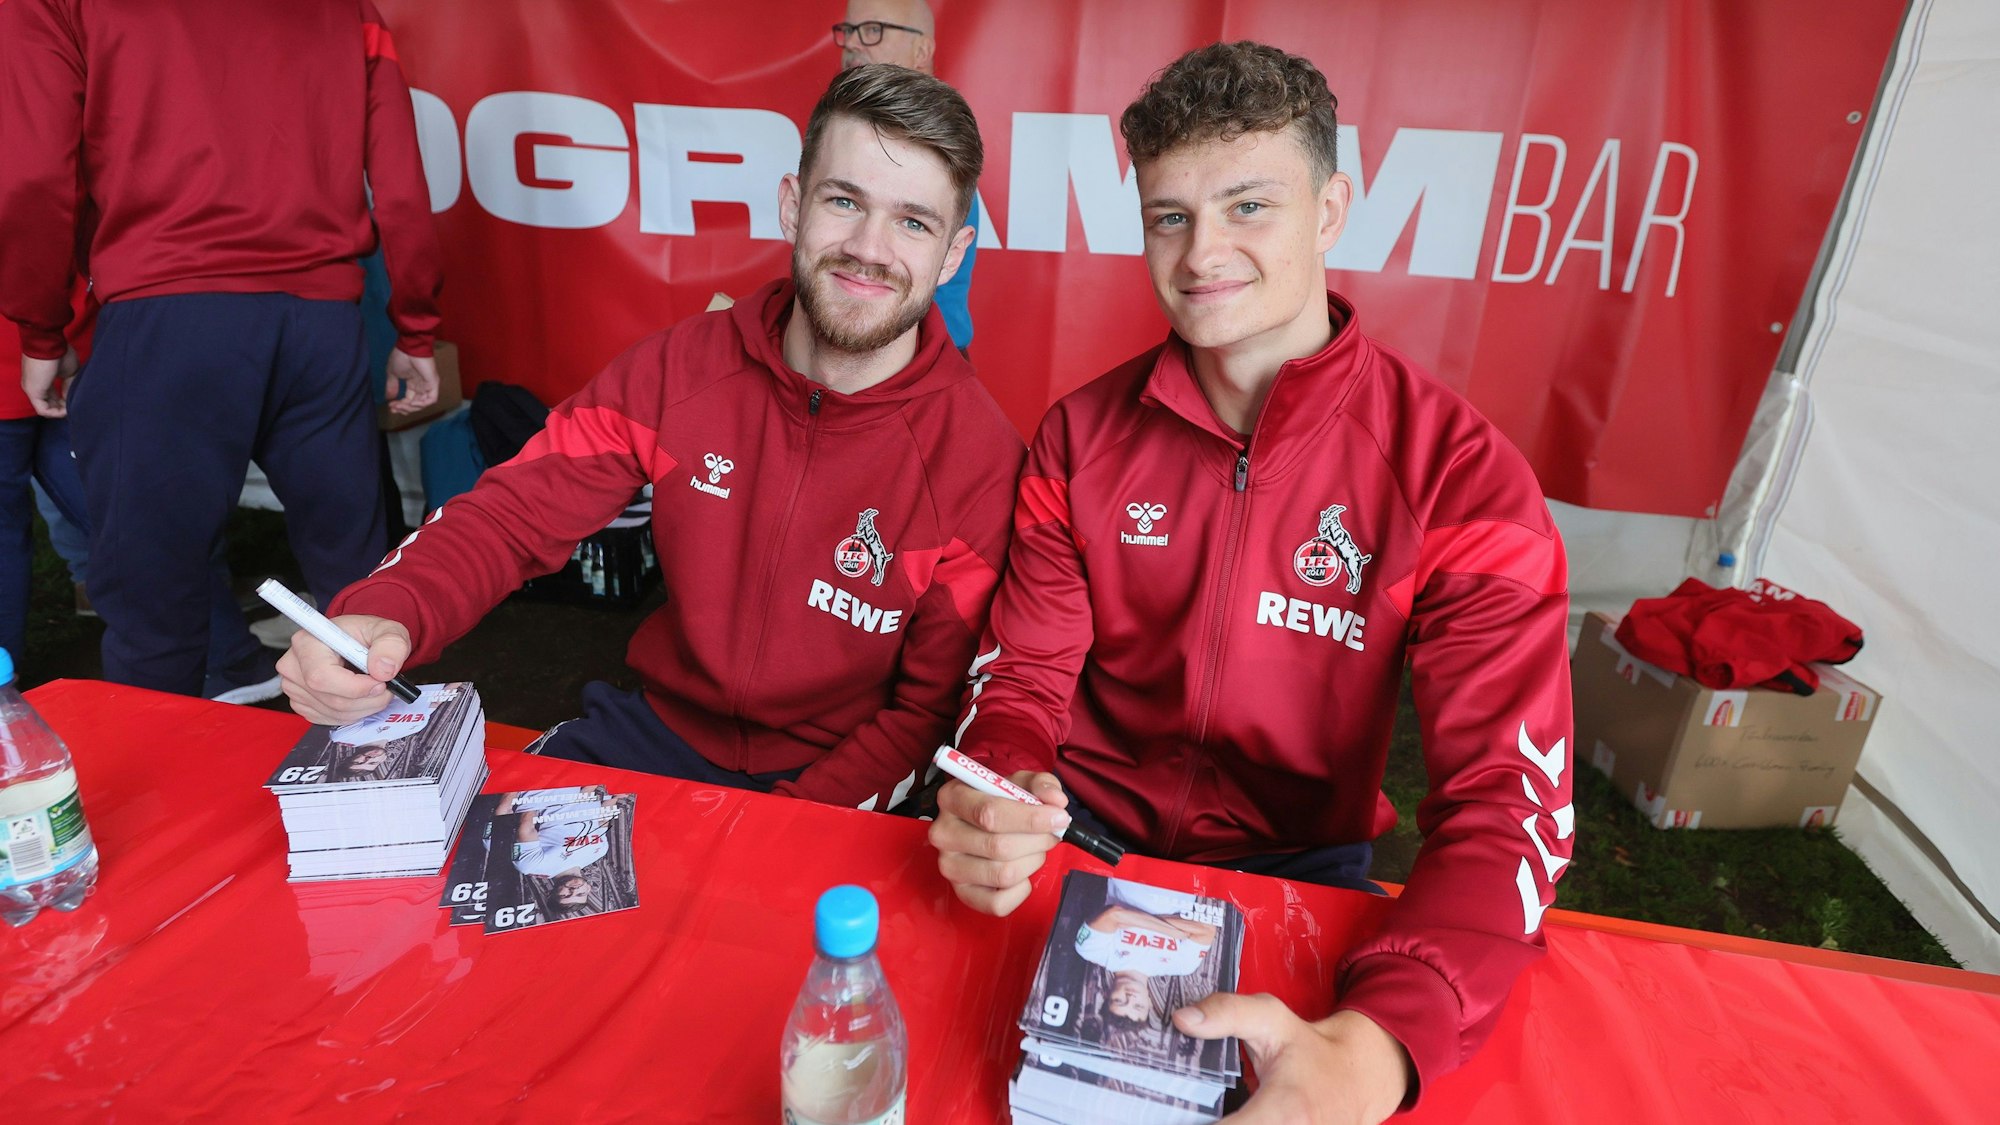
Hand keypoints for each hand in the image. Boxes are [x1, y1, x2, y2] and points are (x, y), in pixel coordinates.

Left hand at [21, 348, 78, 417]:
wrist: (48, 343)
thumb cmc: (59, 352)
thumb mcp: (70, 371)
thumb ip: (70, 386)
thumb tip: (71, 398)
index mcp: (41, 380)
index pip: (52, 396)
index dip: (65, 401)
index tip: (77, 400)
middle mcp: (34, 386)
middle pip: (49, 404)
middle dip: (63, 408)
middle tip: (76, 406)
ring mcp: (32, 389)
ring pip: (46, 409)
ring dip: (60, 411)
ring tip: (72, 408)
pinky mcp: (33, 392)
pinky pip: (44, 410)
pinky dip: (56, 413)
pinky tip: (67, 409)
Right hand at [276, 613, 413, 724]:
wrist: (357, 643)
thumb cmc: (367, 635)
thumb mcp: (388, 631)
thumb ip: (391, 645)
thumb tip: (383, 670)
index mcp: (307, 642)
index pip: (322, 677)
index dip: (356, 687)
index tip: (381, 683)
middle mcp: (293, 666)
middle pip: (332, 699)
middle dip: (368, 700)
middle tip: (387, 688)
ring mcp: (294, 688)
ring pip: (335, 713)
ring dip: (365, 707)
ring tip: (376, 689)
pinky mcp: (302, 704)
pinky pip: (331, 719)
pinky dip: (354, 712)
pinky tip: (360, 696)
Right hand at [385, 348, 439, 414]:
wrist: (409, 347)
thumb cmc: (401, 357)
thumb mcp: (392, 373)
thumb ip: (392, 386)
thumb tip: (389, 398)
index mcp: (413, 384)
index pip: (409, 400)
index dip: (400, 406)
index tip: (391, 407)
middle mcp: (421, 386)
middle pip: (415, 404)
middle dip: (404, 408)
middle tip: (394, 408)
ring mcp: (428, 385)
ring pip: (422, 404)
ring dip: (410, 408)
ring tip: (400, 405)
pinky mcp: (433, 384)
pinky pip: (431, 399)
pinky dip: (421, 404)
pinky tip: (411, 403)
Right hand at [928, 771, 1068, 915]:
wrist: (985, 824)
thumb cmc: (1003, 801)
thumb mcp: (1021, 782)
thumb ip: (1042, 785)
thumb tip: (1055, 802)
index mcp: (952, 798)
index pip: (990, 814)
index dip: (1031, 819)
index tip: (1059, 818)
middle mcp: (943, 833)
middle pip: (999, 846)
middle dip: (1037, 841)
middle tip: (1051, 834)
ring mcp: (949, 867)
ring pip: (1003, 874)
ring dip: (1032, 862)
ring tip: (1035, 849)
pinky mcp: (961, 893)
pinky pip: (998, 904)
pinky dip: (1021, 890)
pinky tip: (1022, 872)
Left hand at [1175, 1000, 1410, 1124]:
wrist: (1356, 1079)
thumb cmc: (1308, 1050)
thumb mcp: (1271, 1019)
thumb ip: (1227, 1013)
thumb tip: (1181, 1018)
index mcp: (1282, 1113)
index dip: (1188, 1124)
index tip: (1161, 1112)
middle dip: (1195, 1123)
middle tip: (1162, 1111)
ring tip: (1186, 1113)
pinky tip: (1207, 1117)